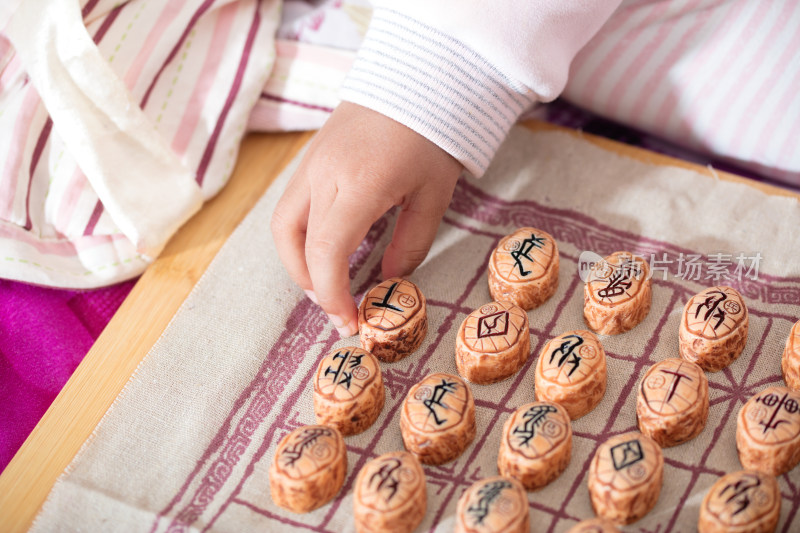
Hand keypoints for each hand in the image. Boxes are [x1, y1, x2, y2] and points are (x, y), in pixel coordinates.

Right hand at [271, 102, 461, 336]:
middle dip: (311, 285)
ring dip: (297, 262)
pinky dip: (299, 237)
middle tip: (337, 307)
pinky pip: (291, 206)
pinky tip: (323, 248)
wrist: (415, 77)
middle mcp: (324, 175)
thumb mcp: (434, 195)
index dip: (333, 295)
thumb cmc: (433, 135)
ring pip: (282, 226)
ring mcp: (310, 164)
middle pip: (295, 244)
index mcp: (359, 185)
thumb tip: (389, 281)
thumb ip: (411, 243)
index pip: (326, 254)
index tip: (348, 321)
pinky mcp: (309, 158)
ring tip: (326, 283)